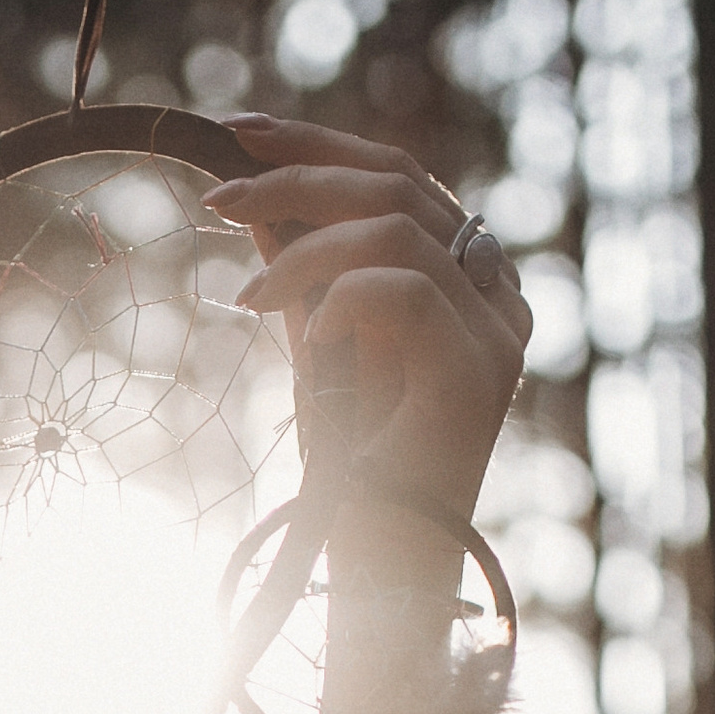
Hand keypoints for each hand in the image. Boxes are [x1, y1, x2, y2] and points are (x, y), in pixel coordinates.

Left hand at [206, 113, 529, 527]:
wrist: (380, 577)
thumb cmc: (351, 481)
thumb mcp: (317, 351)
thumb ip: (302, 274)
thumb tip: (255, 198)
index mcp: (469, 284)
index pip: (401, 181)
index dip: (319, 145)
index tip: (237, 136)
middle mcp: (497, 298)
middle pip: (401, 185)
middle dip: (298, 173)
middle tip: (217, 195)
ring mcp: (497, 333)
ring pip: (398, 228)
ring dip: (301, 248)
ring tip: (246, 299)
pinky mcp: (477, 372)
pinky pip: (402, 289)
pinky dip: (337, 301)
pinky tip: (302, 342)